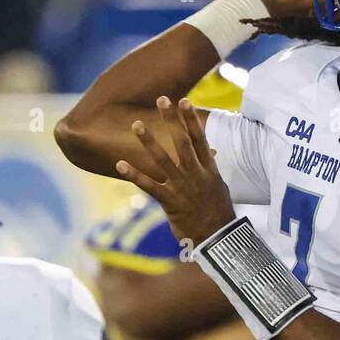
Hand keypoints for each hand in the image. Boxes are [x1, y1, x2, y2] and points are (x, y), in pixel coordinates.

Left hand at [116, 97, 234, 247]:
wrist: (218, 239)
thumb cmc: (219, 213)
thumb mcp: (218, 187)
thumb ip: (209, 169)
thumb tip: (210, 153)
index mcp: (209, 170)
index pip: (200, 140)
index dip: (191, 120)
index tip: (184, 101)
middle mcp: (196, 175)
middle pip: (182, 143)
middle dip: (172, 120)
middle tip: (161, 100)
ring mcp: (182, 188)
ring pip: (163, 160)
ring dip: (149, 141)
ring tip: (136, 124)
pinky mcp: (170, 202)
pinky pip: (149, 186)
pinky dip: (134, 175)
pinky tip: (120, 164)